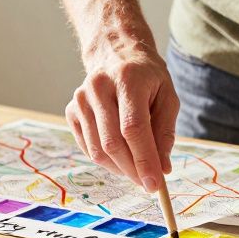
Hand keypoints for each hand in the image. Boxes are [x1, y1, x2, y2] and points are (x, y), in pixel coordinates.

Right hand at [65, 40, 178, 192]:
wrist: (116, 53)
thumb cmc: (147, 78)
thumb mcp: (167, 97)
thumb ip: (165, 133)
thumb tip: (162, 169)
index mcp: (127, 79)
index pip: (133, 128)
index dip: (144, 159)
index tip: (155, 184)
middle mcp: (99, 87)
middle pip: (112, 143)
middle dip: (132, 170)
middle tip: (147, 184)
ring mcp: (81, 98)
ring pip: (97, 150)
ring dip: (119, 168)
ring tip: (136, 169)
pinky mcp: (71, 110)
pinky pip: (87, 147)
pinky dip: (105, 160)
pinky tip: (120, 156)